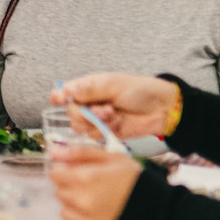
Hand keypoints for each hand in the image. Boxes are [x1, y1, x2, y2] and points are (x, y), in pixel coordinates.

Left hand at [46, 142, 141, 219]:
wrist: (161, 215)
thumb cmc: (138, 183)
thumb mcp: (113, 159)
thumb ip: (80, 154)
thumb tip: (54, 152)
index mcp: (84, 179)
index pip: (55, 175)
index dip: (67, 173)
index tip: (79, 174)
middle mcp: (81, 203)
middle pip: (60, 193)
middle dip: (73, 189)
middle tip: (95, 190)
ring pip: (67, 213)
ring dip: (77, 208)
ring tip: (101, 206)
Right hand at [50, 73, 181, 140]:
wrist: (160, 109)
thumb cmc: (140, 90)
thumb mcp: (114, 84)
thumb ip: (89, 89)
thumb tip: (66, 90)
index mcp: (88, 87)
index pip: (66, 92)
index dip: (59, 96)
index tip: (59, 98)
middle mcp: (88, 103)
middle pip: (70, 112)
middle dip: (85, 113)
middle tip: (106, 108)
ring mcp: (95, 119)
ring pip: (80, 126)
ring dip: (96, 122)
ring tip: (114, 115)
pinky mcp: (104, 133)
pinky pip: (94, 136)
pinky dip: (105, 130)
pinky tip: (118, 123)